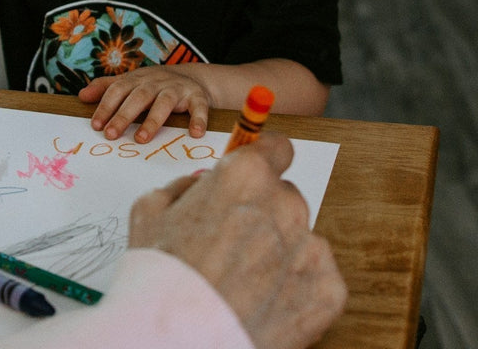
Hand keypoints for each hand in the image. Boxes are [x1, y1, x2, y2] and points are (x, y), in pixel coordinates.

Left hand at [78, 66, 210, 141]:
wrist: (192, 77)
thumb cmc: (153, 85)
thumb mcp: (130, 83)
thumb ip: (106, 88)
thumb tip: (81, 96)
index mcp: (137, 79)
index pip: (118, 90)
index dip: (106, 107)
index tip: (96, 125)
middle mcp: (156, 82)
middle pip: (138, 97)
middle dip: (124, 115)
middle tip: (111, 134)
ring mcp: (177, 89)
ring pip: (164, 102)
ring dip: (153, 121)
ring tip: (142, 139)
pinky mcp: (197, 97)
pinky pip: (198, 108)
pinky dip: (198, 120)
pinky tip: (195, 134)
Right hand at [128, 134, 346, 348]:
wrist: (179, 335)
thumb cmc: (160, 272)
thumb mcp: (149, 211)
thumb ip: (182, 188)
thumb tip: (200, 186)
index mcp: (245, 176)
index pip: (278, 148)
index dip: (265, 161)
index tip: (258, 175)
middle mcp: (286, 204)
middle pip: (285, 198)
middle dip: (263, 214)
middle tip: (231, 246)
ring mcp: (312, 248)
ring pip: (300, 240)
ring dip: (279, 253)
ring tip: (243, 283)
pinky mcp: (328, 289)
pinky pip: (316, 278)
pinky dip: (295, 289)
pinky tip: (262, 303)